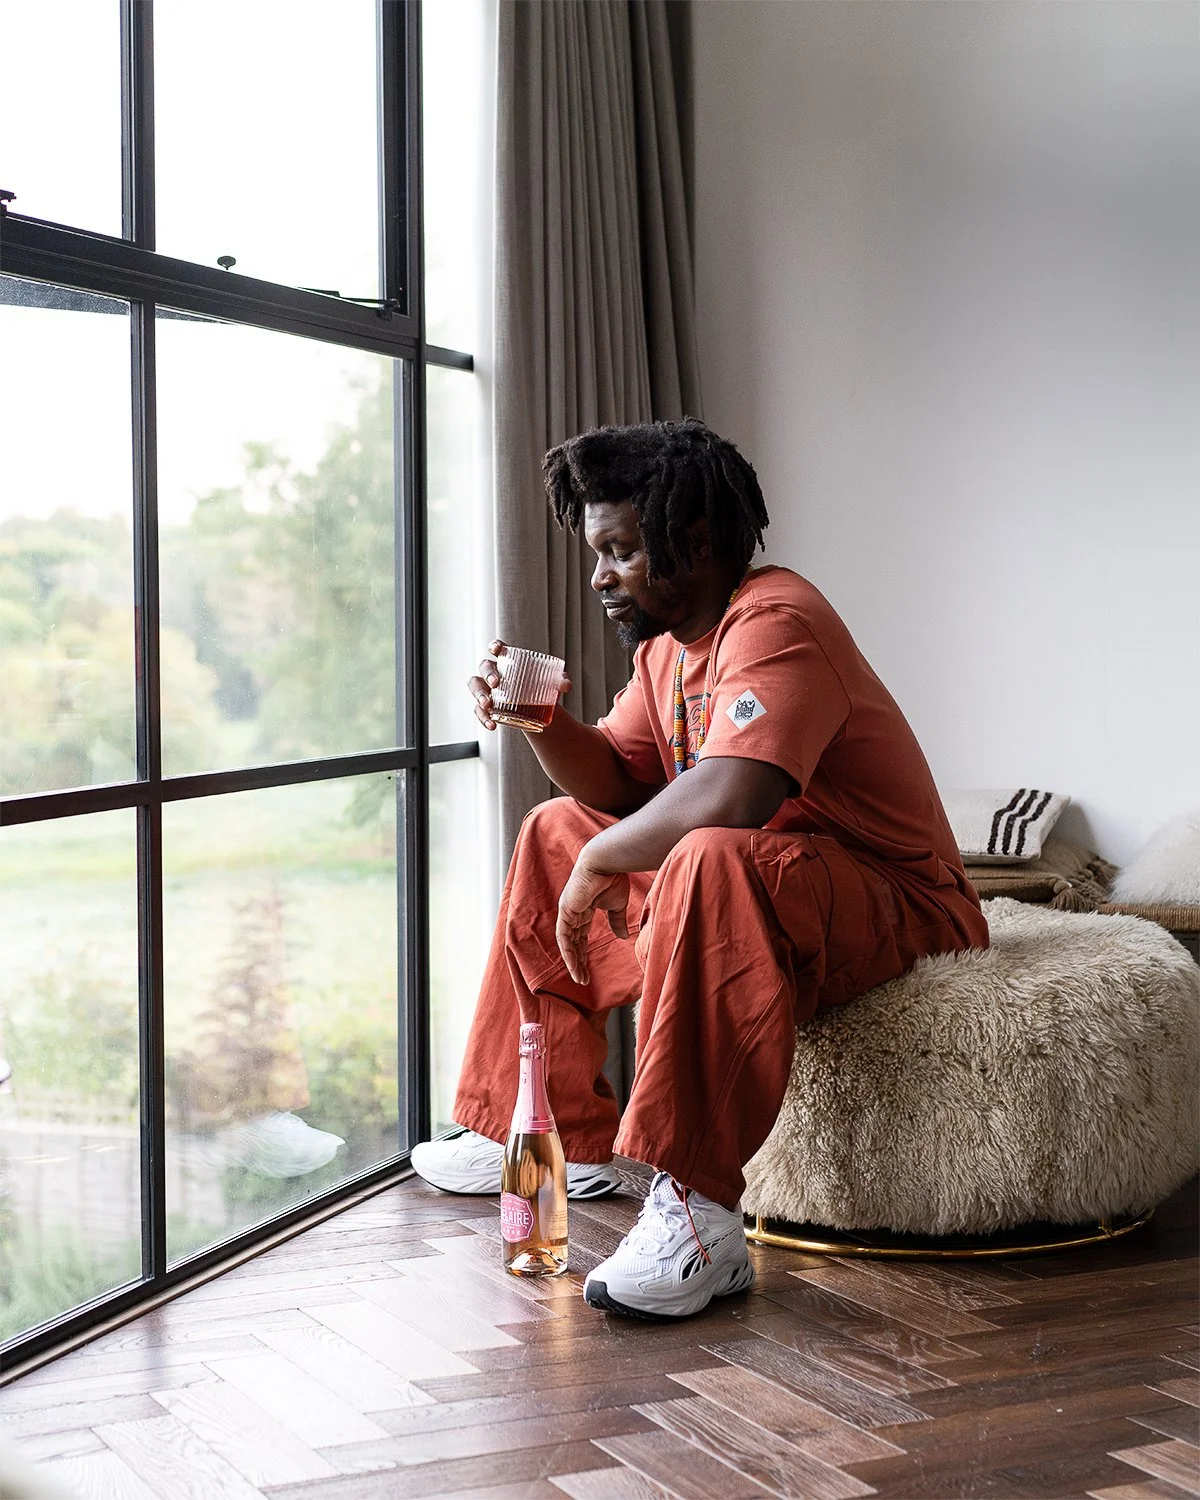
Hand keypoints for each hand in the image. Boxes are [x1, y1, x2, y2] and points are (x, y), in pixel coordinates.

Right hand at [467, 640, 571, 731]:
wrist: (539, 711)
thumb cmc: (543, 688)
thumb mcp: (554, 684)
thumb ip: (561, 681)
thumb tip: (566, 686)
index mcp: (508, 661)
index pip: (497, 648)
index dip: (494, 647)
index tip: (496, 650)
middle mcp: (494, 673)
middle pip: (484, 667)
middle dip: (488, 674)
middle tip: (496, 683)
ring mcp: (488, 690)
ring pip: (475, 686)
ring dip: (479, 694)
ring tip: (488, 704)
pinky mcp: (487, 708)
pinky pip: (479, 711)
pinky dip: (483, 718)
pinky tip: (492, 725)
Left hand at [556, 846, 631, 984]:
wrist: (606, 863)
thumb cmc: (612, 878)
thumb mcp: (617, 905)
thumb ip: (617, 921)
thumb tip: (622, 938)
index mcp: (584, 908)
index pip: (581, 935)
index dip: (584, 951)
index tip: (588, 967)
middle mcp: (573, 911)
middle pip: (573, 942)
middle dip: (578, 961)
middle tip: (583, 979)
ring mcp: (567, 911)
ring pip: (567, 943)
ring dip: (573, 962)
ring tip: (579, 979)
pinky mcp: (566, 911)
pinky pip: (565, 938)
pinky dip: (569, 953)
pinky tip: (574, 966)